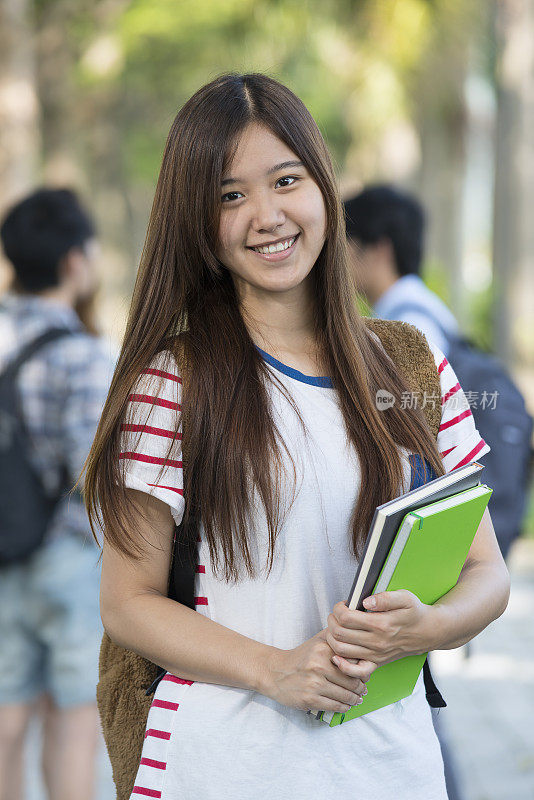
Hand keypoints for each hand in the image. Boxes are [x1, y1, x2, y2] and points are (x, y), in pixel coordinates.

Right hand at [260, 629, 376, 713]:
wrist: (275, 672)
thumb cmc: (300, 657)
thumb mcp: (317, 641)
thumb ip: (336, 637)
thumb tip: (358, 640)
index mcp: (322, 650)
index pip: (353, 662)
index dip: (361, 670)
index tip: (364, 674)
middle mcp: (318, 666)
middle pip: (351, 681)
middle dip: (360, 688)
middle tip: (363, 689)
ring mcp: (314, 684)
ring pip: (345, 696)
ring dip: (354, 699)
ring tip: (357, 698)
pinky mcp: (310, 699)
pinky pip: (335, 706)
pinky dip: (344, 707)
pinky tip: (346, 705)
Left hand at [326, 591, 437, 669]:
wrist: (428, 632)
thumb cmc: (415, 613)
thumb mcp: (405, 597)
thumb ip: (385, 598)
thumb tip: (366, 602)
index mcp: (381, 624)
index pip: (346, 618)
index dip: (338, 609)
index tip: (342, 604)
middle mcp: (376, 642)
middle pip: (339, 634)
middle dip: (332, 621)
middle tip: (336, 614)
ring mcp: (375, 655)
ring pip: (341, 651)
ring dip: (331, 638)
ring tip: (336, 627)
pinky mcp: (376, 663)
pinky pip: (355, 672)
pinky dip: (342, 665)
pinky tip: (338, 655)